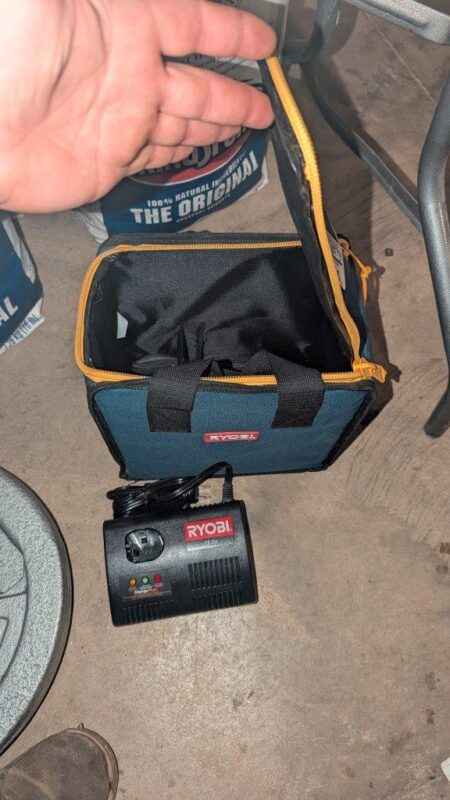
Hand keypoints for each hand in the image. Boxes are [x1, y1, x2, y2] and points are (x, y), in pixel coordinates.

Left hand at [0, 0, 275, 212]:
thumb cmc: (9, 49)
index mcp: (126, 22)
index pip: (195, 24)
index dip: (233, 33)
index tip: (266, 44)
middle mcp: (133, 71)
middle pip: (200, 81)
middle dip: (237, 92)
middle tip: (270, 103)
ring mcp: (124, 117)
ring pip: (187, 120)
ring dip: (220, 123)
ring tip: (253, 126)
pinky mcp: (112, 157)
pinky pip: (160, 154)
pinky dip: (185, 152)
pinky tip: (205, 149)